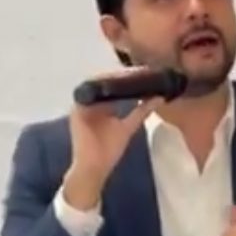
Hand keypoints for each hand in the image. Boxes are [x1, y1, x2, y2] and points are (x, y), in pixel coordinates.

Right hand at [62, 67, 163, 209]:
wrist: (94, 167)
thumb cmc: (109, 150)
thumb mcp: (128, 127)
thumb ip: (141, 112)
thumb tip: (158, 97)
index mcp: (103, 105)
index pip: (115, 85)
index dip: (129, 77)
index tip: (145, 70)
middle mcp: (91, 102)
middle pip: (106, 82)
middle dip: (121, 75)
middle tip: (140, 68)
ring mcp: (83, 104)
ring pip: (97, 85)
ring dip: (112, 79)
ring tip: (129, 74)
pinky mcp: (76, 109)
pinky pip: (89, 94)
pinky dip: (100, 89)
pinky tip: (113, 85)